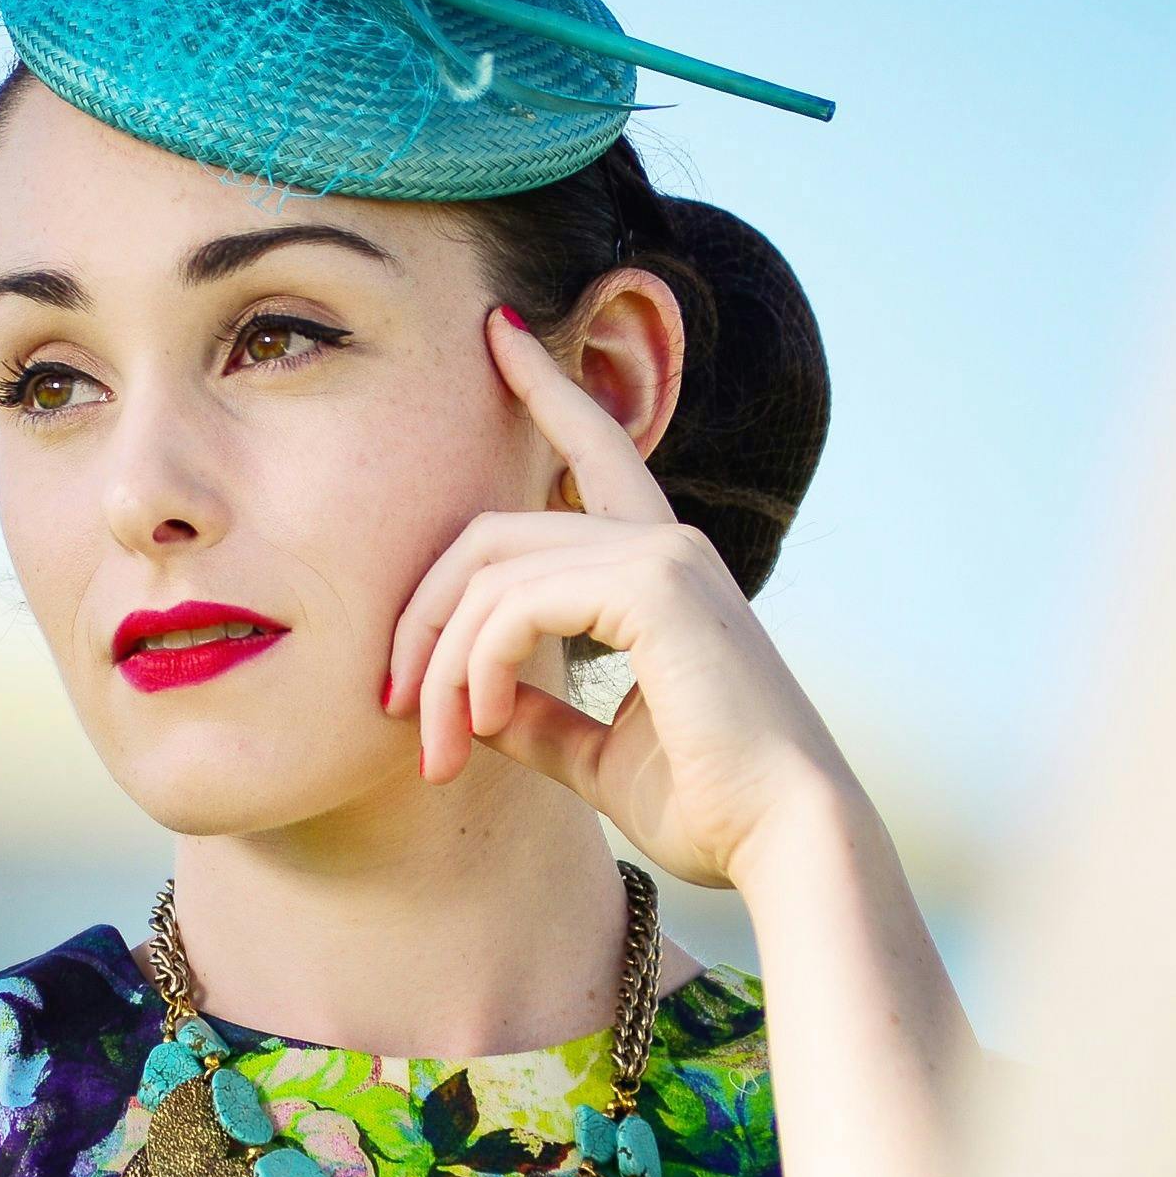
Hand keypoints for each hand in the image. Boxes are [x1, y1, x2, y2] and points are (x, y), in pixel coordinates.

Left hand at [385, 306, 863, 892]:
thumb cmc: (712, 809)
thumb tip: (472, 706)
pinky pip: (516, 604)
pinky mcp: (655, 585)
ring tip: (435, 747)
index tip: (499, 332)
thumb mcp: (598, 755)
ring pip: (489, 573)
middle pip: (490, 536)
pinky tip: (477, 725)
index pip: (593, 453)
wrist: (783, 844)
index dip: (545, 386)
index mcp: (660, 571)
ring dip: (439, 665)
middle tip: (391, 709)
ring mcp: (662, 555)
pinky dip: (476, 665)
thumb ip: (536, 718)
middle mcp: (663, 545)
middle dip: (422, 620)